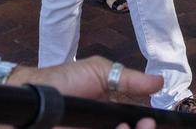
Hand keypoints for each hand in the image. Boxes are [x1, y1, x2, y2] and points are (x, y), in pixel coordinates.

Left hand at [9, 56, 160, 128]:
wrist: (35, 95)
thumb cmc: (65, 80)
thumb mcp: (101, 73)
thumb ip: (129, 79)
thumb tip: (160, 81)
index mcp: (114, 114)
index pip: (137, 123)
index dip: (146, 124)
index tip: (152, 120)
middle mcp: (108, 126)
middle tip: (145, 124)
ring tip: (123, 126)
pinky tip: (116, 128)